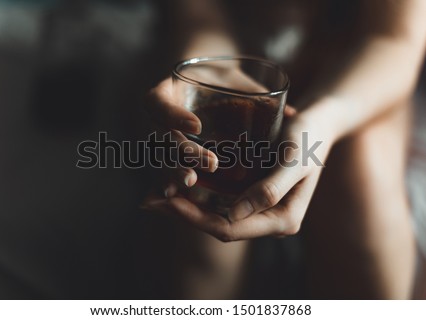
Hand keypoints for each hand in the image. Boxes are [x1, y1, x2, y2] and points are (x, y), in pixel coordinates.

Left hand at [143, 76, 302, 241]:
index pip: (229, 228)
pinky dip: (195, 195)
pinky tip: (175, 184)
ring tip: (153, 195)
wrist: (317, 122)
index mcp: (282, 220)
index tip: (166, 201)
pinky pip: (218, 202)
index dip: (194, 218)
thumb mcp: (293, 159)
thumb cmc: (308, 136)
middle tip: (148, 201)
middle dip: (182, 214)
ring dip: (184, 207)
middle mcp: (268, 220)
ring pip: (214, 216)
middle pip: (217, 225)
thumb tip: (235, 215)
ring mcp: (258, 209)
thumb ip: (270, 189)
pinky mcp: (250, 195)